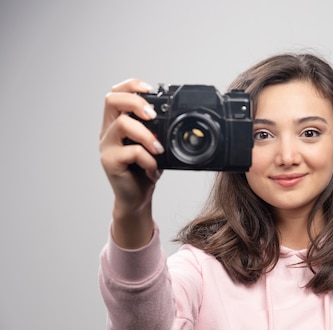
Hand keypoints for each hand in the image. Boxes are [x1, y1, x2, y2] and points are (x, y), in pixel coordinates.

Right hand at [99, 79, 161, 246]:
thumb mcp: (156, 146)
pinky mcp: (109, 162)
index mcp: (117, 122)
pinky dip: (148, 159)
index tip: (151, 90)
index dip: (132, 85)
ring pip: (122, 124)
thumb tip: (182, 119)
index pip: (117, 93)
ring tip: (159, 149)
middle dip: (136, 102)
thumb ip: (160, 131)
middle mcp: (108, 131)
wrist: (137, 198)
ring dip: (146, 134)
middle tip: (152, 115)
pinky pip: (130, 152)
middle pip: (111, 100)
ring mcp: (106, 146)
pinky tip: (153, 170)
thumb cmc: (145, 170)